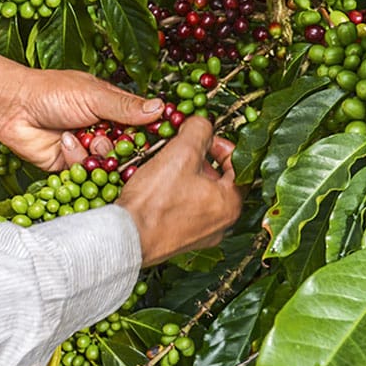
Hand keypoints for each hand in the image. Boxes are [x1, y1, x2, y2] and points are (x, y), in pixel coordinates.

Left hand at [0, 51, 163, 170]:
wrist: (13, 107)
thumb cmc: (52, 92)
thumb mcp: (95, 96)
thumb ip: (126, 107)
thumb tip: (161, 107)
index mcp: (112, 107)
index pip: (141, 123)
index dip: (150, 132)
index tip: (160, 138)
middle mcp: (102, 129)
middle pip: (128, 149)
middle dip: (123, 148)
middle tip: (114, 139)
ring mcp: (87, 148)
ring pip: (108, 164)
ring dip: (98, 152)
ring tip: (86, 137)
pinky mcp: (70, 165)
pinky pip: (86, 172)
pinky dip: (77, 158)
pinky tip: (65, 142)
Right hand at [116, 116, 242, 266]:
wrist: (125, 237)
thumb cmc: (155, 201)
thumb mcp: (181, 152)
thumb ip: (198, 131)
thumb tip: (202, 124)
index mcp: (230, 204)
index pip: (240, 168)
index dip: (224, 146)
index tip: (207, 139)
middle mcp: (221, 224)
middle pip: (222, 183)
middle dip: (205, 162)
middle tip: (188, 150)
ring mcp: (201, 236)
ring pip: (204, 198)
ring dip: (191, 178)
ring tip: (171, 167)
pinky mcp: (181, 241)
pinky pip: (188, 212)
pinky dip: (180, 196)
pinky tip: (161, 189)